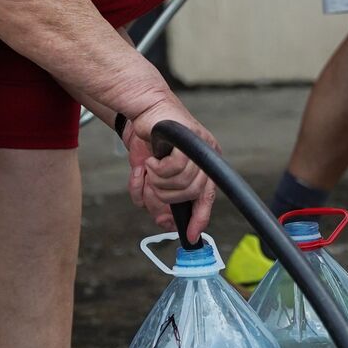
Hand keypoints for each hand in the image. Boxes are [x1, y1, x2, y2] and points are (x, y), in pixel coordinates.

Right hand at [124, 97, 219, 240]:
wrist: (142, 111)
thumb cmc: (149, 140)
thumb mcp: (152, 176)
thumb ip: (158, 198)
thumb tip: (164, 223)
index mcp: (202, 167)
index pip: (206, 199)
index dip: (199, 219)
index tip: (192, 236)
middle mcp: (205, 158)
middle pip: (190, 193)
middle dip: (166, 195)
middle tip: (152, 184)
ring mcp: (200, 147)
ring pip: (183, 182)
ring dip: (159, 180)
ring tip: (150, 168)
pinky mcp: (191, 139)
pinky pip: (177, 167)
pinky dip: (159, 168)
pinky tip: (151, 159)